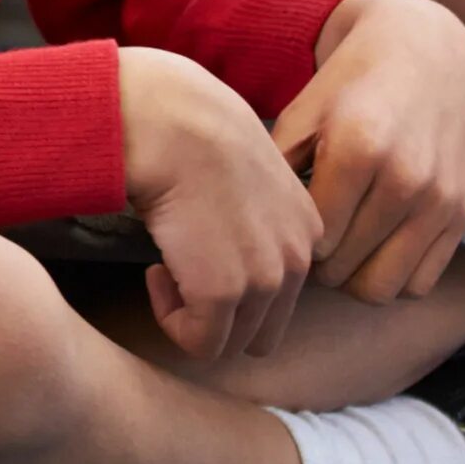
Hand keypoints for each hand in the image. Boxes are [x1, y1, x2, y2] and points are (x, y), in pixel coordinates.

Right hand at [120, 47, 323, 363]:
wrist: (168, 120)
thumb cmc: (193, 128)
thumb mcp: (248, 169)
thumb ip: (256, 212)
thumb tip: (228, 239)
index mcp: (307, 228)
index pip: (284, 292)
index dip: (238, 284)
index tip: (202, 248)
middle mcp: (298, 258)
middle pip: (263, 329)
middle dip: (221, 314)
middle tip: (182, 271)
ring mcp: (264, 279)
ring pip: (231, 342)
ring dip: (194, 315)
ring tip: (167, 268)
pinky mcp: (223, 293)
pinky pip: (199, 342)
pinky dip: (172, 319)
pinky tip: (156, 272)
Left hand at [271, 0, 464, 302]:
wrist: (427, 52)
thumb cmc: (350, 83)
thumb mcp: (302, 113)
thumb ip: (277, 170)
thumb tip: (255, 229)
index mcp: (358, 150)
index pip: (316, 242)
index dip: (295, 241)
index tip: (288, 224)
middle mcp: (406, 179)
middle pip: (344, 271)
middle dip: (319, 265)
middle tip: (310, 240)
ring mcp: (440, 201)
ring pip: (382, 288)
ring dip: (354, 278)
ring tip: (341, 248)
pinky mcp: (462, 214)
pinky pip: (420, 284)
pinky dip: (393, 279)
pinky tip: (374, 248)